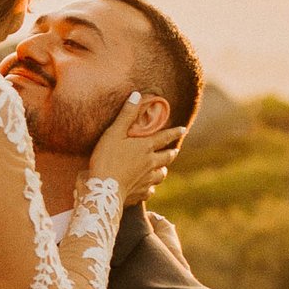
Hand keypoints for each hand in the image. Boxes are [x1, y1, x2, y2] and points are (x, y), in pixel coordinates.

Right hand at [87, 92, 185, 206]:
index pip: (165, 137)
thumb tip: (137, 94)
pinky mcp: (140, 193)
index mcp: (146, 147)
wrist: (104, 190)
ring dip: (162, 170)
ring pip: (161, 175)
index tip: (184, 129)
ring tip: (162, 169)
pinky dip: (150, 188)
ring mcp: (147, 180)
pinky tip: (147, 188)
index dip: (174, 132)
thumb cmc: (106, 158)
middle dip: (171, 153)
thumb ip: (126, 114)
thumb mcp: (113, 133)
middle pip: (167, 157)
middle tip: (175, 150)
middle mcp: (151, 163)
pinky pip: (150, 190)